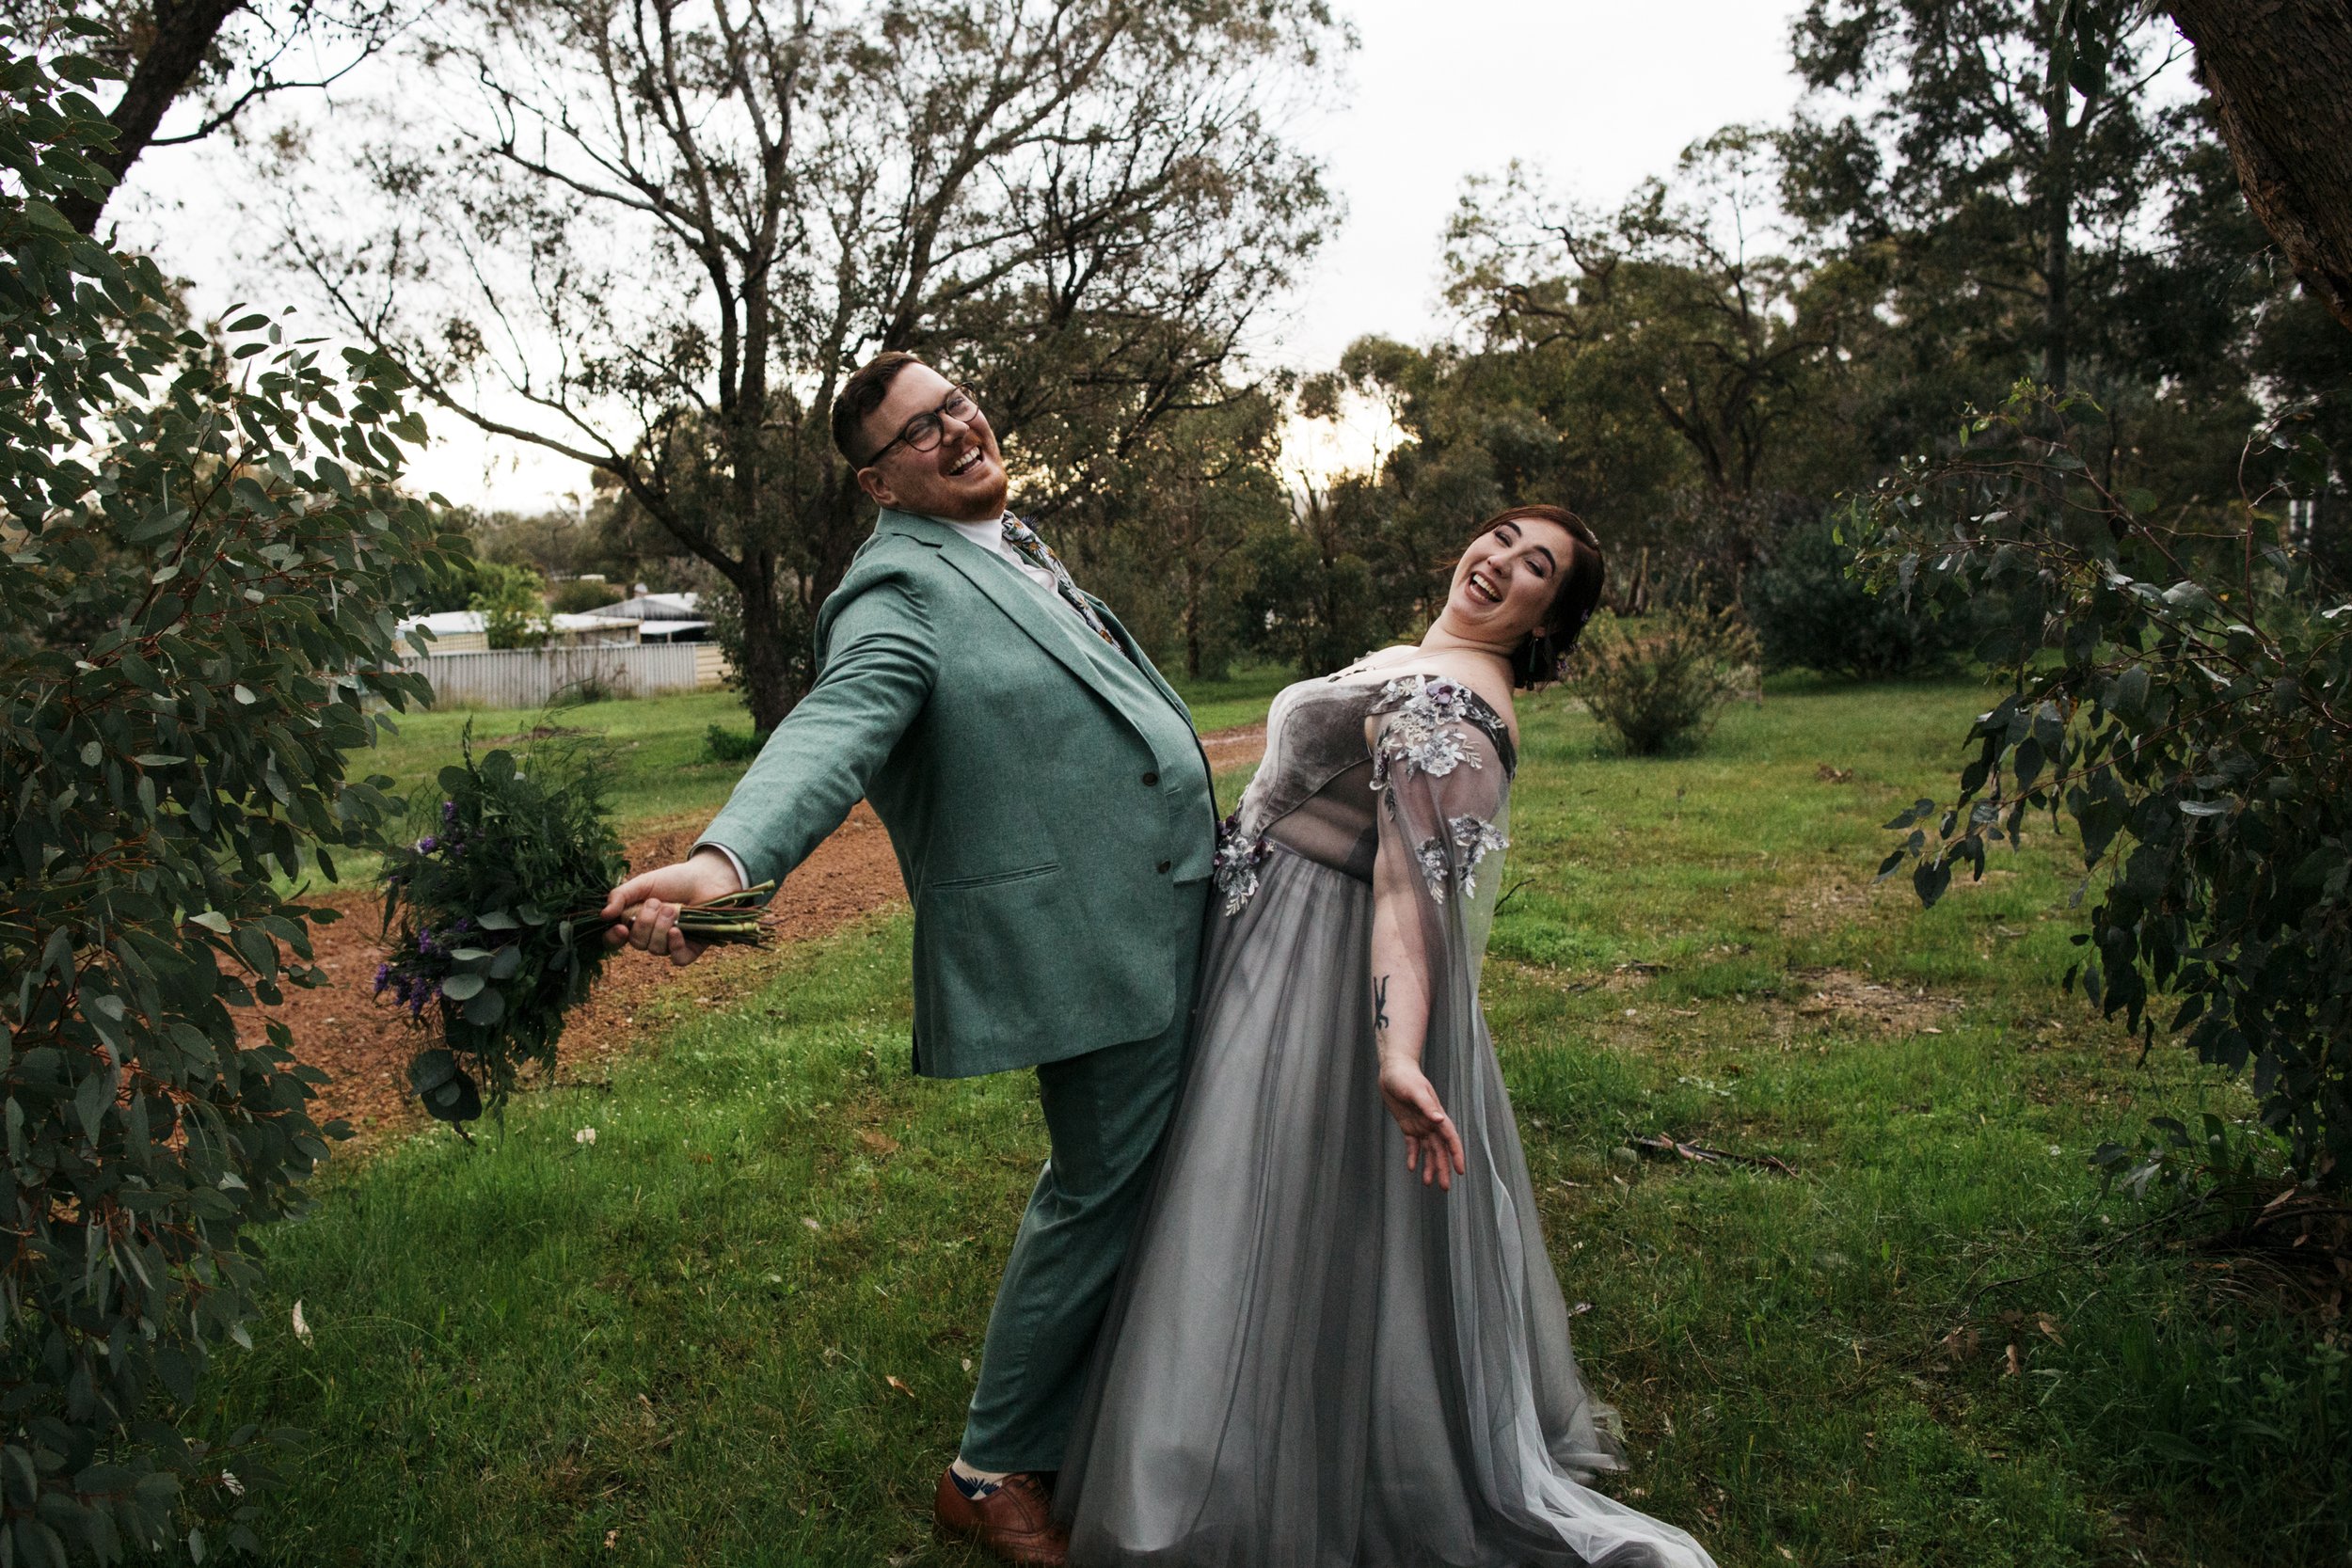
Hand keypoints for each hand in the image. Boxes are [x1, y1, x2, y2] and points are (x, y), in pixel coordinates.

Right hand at [601, 848, 743, 966]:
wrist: (707, 877)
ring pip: (656, 949)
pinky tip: (677, 931)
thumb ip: (621, 896)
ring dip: (662, 927)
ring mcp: (671, 944)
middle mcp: (651, 935)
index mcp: (635, 921)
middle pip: (637, 944)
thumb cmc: (674, 880)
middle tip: (658, 902)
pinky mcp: (691, 948)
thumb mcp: (643, 883)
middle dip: (645, 923)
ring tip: (674, 908)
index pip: (615, 940)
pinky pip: (678, 959)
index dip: (613, 939)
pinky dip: (675, 946)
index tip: (621, 927)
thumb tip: (603, 915)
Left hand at [1377, 1053, 1465, 1191]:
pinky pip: (1412, 1145)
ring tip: (1429, 1183)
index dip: (1456, 1155)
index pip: (1450, 1139)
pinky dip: (1413, 1156)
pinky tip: (1412, 1168)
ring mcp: (1420, 1125)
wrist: (1394, 1070)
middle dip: (1444, 1168)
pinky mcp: (1408, 1126)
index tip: (1461, 1171)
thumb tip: (1439, 1120)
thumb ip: (1427, 1106)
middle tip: (1445, 1188)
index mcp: (1436, 1116)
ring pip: (1428, 1151)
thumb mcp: (1415, 1091)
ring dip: (1430, 1166)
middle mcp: (1431, 1123)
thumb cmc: (1406, 1078)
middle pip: (1440, 1150)